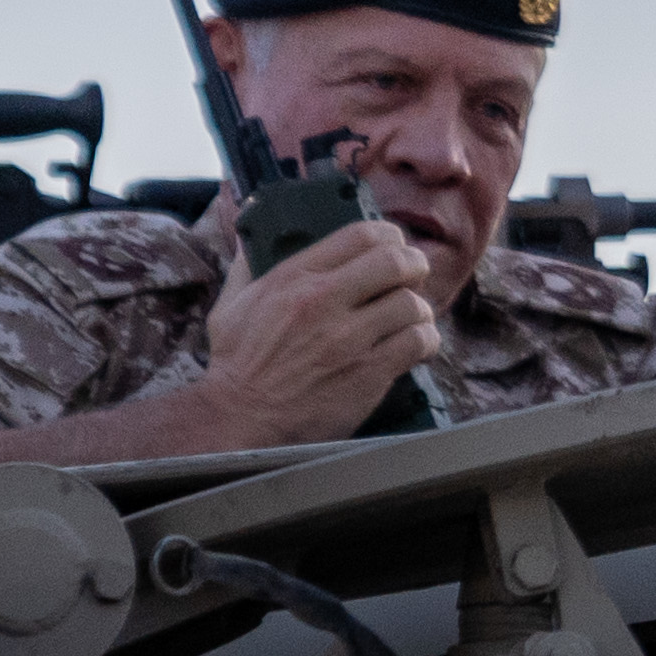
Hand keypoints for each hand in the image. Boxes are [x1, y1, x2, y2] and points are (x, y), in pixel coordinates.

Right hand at [190, 217, 438, 443]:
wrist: (240, 420)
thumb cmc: (235, 367)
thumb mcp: (230, 308)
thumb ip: (245, 269)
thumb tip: (252, 241)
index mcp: (294, 278)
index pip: (360, 235)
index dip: (388, 236)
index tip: (394, 246)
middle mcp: (323, 300)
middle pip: (395, 261)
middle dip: (414, 265)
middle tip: (414, 278)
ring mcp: (347, 338)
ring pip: (410, 303)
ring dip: (419, 309)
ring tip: (414, 317)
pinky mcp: (366, 373)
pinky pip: (416, 342)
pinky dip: (425, 340)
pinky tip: (418, 345)